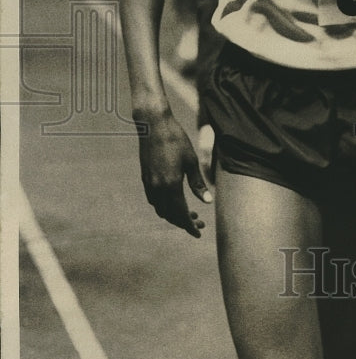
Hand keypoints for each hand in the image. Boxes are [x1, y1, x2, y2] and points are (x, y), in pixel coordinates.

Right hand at [137, 110, 212, 237]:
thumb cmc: (176, 140)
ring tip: (190, 213)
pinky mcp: (145, 178)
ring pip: (161, 209)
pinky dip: (165, 206)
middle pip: (170, 215)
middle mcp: (157, 188)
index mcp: (170, 185)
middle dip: (184, 222)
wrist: (153, 125)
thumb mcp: (191, 161)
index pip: (180, 215)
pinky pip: (154, 200)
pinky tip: (175, 201)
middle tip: (200, 222)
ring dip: (174, 215)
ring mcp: (149, 184)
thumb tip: (207, 202)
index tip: (199, 233)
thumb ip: (198, 184)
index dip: (190, 226)